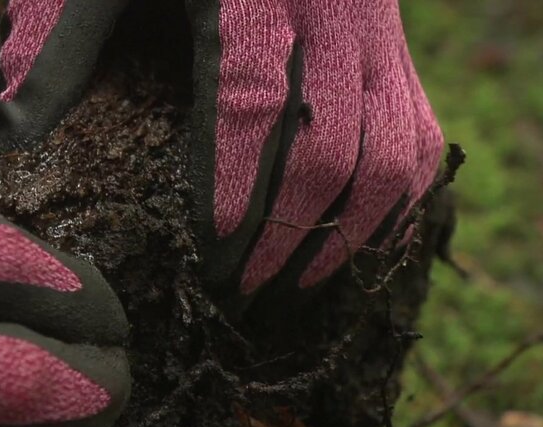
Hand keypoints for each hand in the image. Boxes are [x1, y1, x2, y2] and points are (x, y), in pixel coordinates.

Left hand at [185, 0, 443, 310]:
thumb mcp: (188, 0)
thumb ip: (154, 47)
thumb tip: (119, 135)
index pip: (252, 96)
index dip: (237, 177)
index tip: (221, 238)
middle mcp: (336, 18)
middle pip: (328, 144)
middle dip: (289, 228)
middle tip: (249, 282)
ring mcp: (382, 44)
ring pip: (391, 156)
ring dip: (348, 233)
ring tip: (304, 280)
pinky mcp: (407, 64)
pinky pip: (423, 142)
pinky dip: (399, 203)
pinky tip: (364, 241)